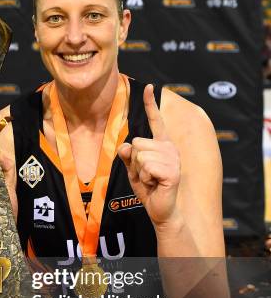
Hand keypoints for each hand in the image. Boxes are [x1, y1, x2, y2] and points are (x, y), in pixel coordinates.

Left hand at [118, 84, 180, 226]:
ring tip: (152, 180)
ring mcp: (172, 158)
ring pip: (140, 154)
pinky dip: (145, 178)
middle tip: (146, 175)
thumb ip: (128, 157)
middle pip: (136, 143)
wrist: (161, 211)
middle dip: (134, 161)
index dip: (150, 104)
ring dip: (140, 171)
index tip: (148, 86)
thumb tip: (125, 145)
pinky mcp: (172, 170)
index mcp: (161, 145)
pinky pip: (146, 166)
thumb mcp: (133, 170)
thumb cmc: (149, 190)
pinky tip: (156, 184)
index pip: (156, 121)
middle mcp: (169, 148)